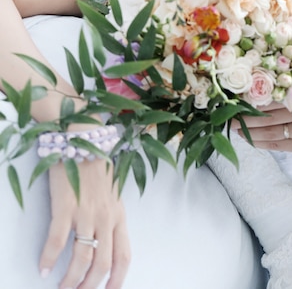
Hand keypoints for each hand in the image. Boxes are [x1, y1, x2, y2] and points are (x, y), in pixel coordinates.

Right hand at [39, 158, 129, 288]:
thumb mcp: (112, 192)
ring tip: (61, 287)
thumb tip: (106, 241)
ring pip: (81, 258)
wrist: (81, 140)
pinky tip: (43, 267)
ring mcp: (86, 212)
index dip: (118, 280)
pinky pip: (57, 240)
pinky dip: (49, 258)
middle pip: (102, 264)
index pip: (124, 256)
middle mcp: (105, 217)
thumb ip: (111, 216)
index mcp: (119, 215)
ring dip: (70, 279)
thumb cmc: (96, 166)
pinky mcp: (65, 206)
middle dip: (90, 286)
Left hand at [234, 74, 291, 154]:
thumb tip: (261, 59)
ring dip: (249, 131)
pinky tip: (249, 139)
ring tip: (233, 128)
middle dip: (245, 116)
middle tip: (227, 115)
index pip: (272, 92)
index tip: (234, 98)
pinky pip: (280, 145)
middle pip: (268, 113)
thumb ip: (290, 70)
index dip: (251, 96)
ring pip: (271, 130)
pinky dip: (262, 143)